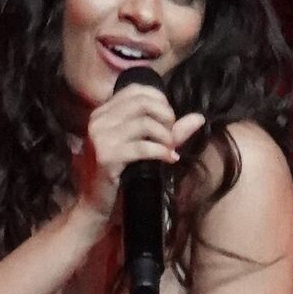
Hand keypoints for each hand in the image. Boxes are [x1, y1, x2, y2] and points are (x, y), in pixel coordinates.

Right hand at [73, 83, 205, 223]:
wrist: (94, 203)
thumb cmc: (119, 174)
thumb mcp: (141, 147)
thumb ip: (168, 131)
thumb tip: (198, 118)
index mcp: (103, 112)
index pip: (136, 90)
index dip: (160, 100)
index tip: (169, 120)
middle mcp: (98, 120)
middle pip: (143, 103)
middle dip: (166, 117)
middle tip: (172, 136)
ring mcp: (100, 138)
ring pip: (145, 123)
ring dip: (165, 136)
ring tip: (170, 149)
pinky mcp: (106, 157)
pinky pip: (142, 147)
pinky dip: (161, 152)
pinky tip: (170, 159)